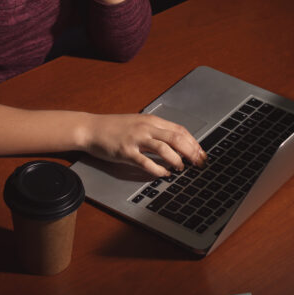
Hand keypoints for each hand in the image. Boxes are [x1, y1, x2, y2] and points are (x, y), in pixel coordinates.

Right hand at [78, 112, 206, 177]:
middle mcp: (146, 127)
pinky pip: (146, 162)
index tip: (202, 153)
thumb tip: (176, 143)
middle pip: (176, 138)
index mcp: (151, 120)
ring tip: (181, 168)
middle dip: (191, 152)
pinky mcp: (126, 151)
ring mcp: (136, 139)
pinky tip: (164, 174)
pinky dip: (158, 170)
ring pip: (164, 148)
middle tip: (199, 163)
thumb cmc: (114, 128)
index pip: (179, 130)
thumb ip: (155, 130)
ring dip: (176, 160)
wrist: (91, 128)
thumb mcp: (138, 123)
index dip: (193, 142)